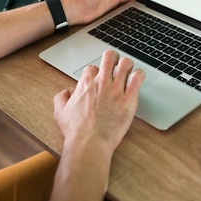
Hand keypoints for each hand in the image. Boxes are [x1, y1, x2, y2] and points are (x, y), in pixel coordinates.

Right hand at [51, 50, 144, 200]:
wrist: (90, 143)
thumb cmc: (76, 131)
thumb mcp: (60, 113)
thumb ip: (61, 99)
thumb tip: (64, 93)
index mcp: (86, 83)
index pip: (93, 67)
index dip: (96, 72)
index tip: (98, 79)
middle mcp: (102, 82)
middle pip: (110, 57)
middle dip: (113, 58)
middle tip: (115, 64)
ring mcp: (116, 89)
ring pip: (126, 63)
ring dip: (127, 65)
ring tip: (128, 71)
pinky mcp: (129, 98)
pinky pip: (138, 78)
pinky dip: (139, 75)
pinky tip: (137, 80)